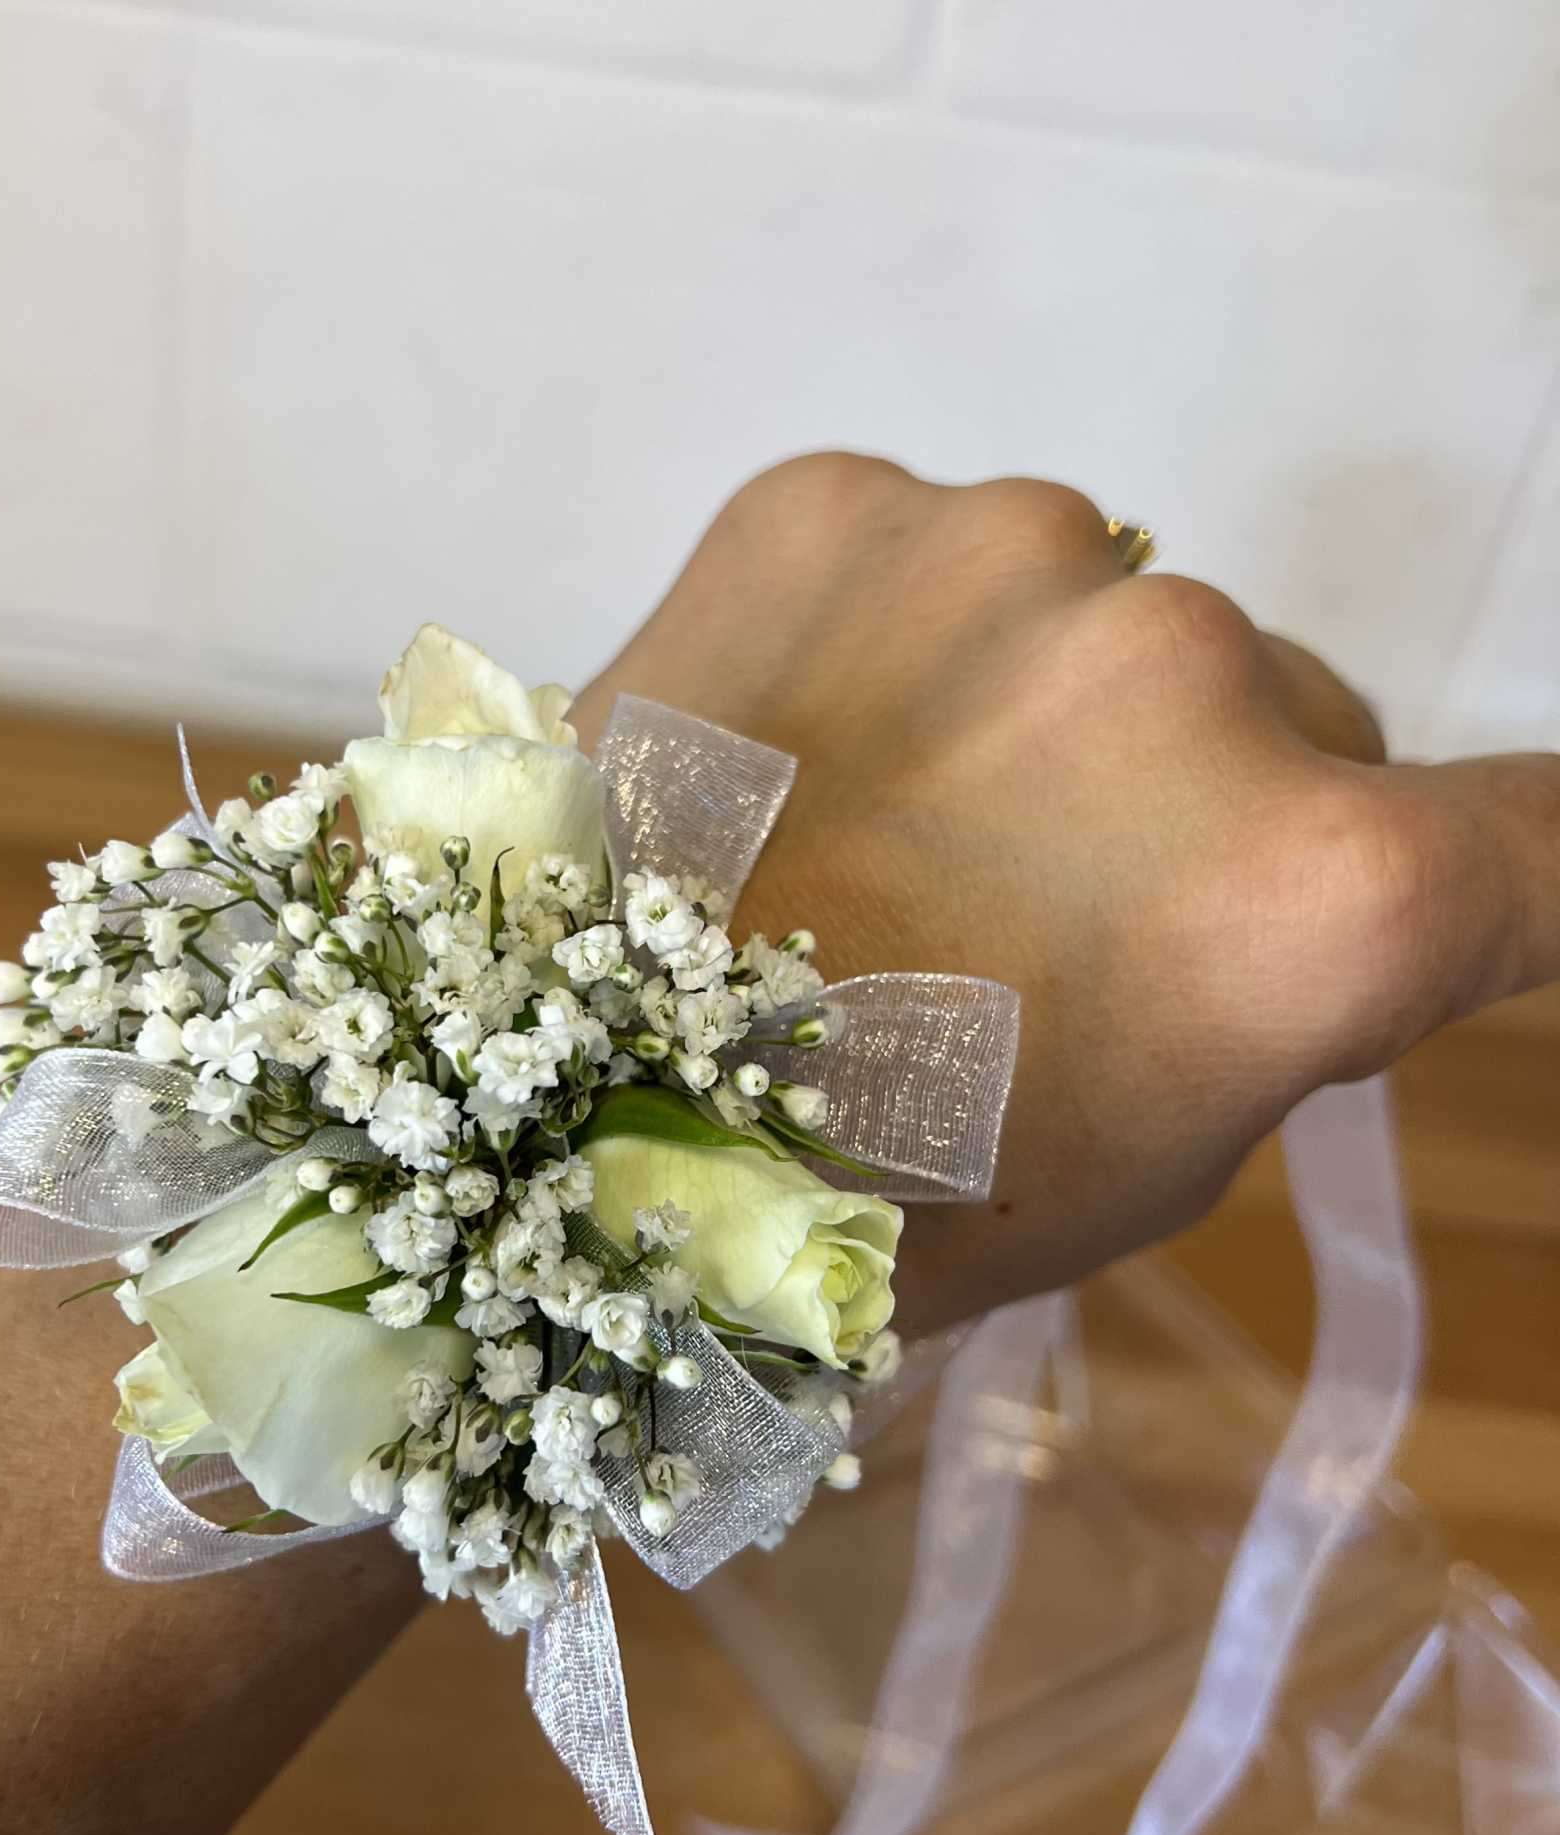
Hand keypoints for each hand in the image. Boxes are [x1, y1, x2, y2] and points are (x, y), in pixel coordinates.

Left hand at [571, 453, 1559, 1330]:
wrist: (520, 1115)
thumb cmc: (852, 1192)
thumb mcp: (1145, 1147)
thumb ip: (1278, 979)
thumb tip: (1315, 860)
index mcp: (1307, 889)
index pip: (1535, 842)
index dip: (1492, 888)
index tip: (1436, 902)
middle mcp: (1186, 668)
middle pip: (1288, 707)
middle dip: (1197, 805)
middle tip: (1027, 919)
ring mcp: (1000, 555)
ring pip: (1104, 619)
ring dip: (1035, 713)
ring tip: (867, 842)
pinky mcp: (829, 498)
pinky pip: (933, 566)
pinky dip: (893, 648)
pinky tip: (784, 761)